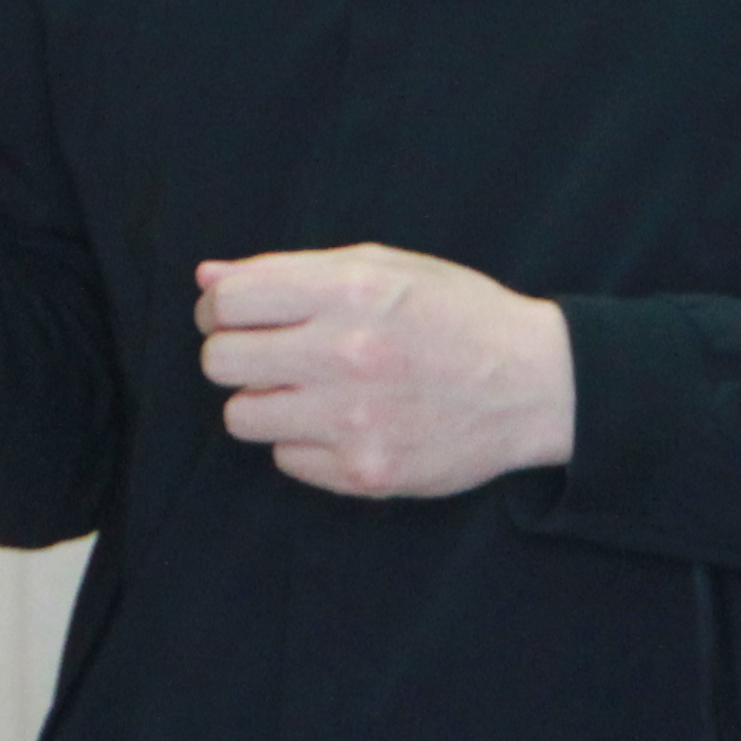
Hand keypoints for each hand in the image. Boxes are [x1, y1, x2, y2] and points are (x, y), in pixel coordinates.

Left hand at [192, 243, 575, 500]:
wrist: (533, 384)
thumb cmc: (454, 314)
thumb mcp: (382, 268)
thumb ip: (290, 271)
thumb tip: (207, 276)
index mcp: (350, 291)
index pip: (230, 299)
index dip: (219, 306)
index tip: (235, 314)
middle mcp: (346, 354)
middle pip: (221, 360)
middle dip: (234, 353)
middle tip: (268, 353)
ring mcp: (354, 420)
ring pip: (241, 416)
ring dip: (264, 401)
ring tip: (305, 390)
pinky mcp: (364, 472)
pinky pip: (285, 459)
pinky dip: (302, 442)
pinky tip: (341, 422)